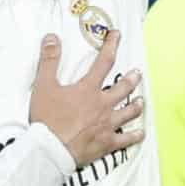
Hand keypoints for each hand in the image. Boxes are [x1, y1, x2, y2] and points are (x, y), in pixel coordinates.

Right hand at [29, 28, 143, 168]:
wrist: (51, 150)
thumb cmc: (47, 119)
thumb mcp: (44, 86)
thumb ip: (49, 61)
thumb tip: (52, 38)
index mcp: (88, 89)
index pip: (104, 62)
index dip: (111, 46)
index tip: (117, 36)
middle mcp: (103, 105)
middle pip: (123, 88)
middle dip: (132, 79)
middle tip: (137, 73)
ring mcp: (107, 124)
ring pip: (129, 112)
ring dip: (136, 105)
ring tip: (141, 101)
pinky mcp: (107, 143)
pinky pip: (126, 139)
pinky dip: (134, 136)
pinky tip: (140, 133)